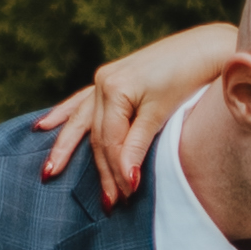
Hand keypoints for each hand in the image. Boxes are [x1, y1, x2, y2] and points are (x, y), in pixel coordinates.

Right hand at [30, 20, 242, 210]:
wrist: (205, 47)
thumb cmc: (188, 77)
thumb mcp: (161, 112)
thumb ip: (138, 144)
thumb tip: (126, 178)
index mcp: (114, 89)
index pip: (110, 141)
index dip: (116, 171)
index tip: (126, 198)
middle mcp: (103, 82)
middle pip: (96, 136)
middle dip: (102, 170)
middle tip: (107, 202)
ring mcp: (104, 79)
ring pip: (84, 121)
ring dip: (68, 147)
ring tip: (50, 171)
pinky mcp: (112, 78)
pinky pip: (81, 101)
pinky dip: (65, 113)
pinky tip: (45, 125)